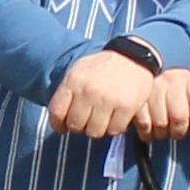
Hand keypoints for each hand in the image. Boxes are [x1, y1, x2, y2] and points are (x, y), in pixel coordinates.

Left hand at [44, 49, 160, 139]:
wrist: (133, 57)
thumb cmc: (103, 67)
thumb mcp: (80, 70)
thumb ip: (67, 91)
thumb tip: (58, 119)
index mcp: (73, 80)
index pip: (57, 112)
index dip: (58, 125)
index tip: (63, 128)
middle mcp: (89, 90)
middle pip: (75, 125)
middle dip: (79, 127)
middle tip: (86, 121)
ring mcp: (107, 99)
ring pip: (94, 132)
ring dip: (97, 129)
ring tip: (101, 120)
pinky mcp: (126, 107)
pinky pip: (114, 130)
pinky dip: (114, 128)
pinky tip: (115, 118)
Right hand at [131, 64, 189, 138]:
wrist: (148, 68)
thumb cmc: (174, 92)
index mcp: (188, 79)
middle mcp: (170, 80)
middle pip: (179, 117)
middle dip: (180, 132)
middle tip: (177, 132)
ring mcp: (151, 88)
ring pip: (161, 123)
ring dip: (162, 133)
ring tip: (163, 130)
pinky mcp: (136, 97)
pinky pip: (144, 124)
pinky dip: (147, 133)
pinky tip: (150, 129)